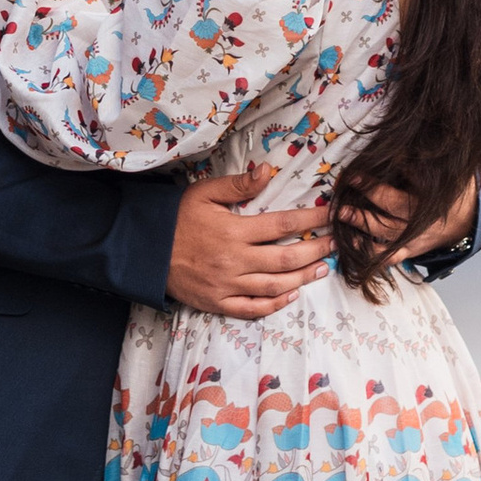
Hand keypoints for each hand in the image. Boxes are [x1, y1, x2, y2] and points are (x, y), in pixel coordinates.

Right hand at [167, 167, 329, 317]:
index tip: (332, 215)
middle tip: (335, 244)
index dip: (311, 219)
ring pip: (274, 286)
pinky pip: (252, 308)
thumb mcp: (203, 193)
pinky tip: (291, 295)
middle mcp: (234, 260)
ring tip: (322, 268)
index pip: (282, 224)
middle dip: (316, 250)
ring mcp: (227, 285)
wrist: (144, 250)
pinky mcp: (218, 302)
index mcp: (233, 231)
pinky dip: (275, 304)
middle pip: (286, 259)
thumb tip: (267, 171)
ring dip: (303, 278)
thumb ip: (238, 185)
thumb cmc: (175, 218)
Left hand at [339, 179, 477, 270]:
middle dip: (369, 194)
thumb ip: (425, 166)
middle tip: (348, 183)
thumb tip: (398, 150)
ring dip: (362, 222)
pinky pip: (387, 257)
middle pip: (392, 208)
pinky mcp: (408, 251)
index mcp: (431, 201)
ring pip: (385, 233)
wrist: (468, 223)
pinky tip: (352, 245)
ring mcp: (414, 240)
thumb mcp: (449, 176)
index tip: (363, 169)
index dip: (384, 177)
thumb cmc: (455, 195)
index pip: (407, 184)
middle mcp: (421, 222)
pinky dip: (369, 254)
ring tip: (342, 213)